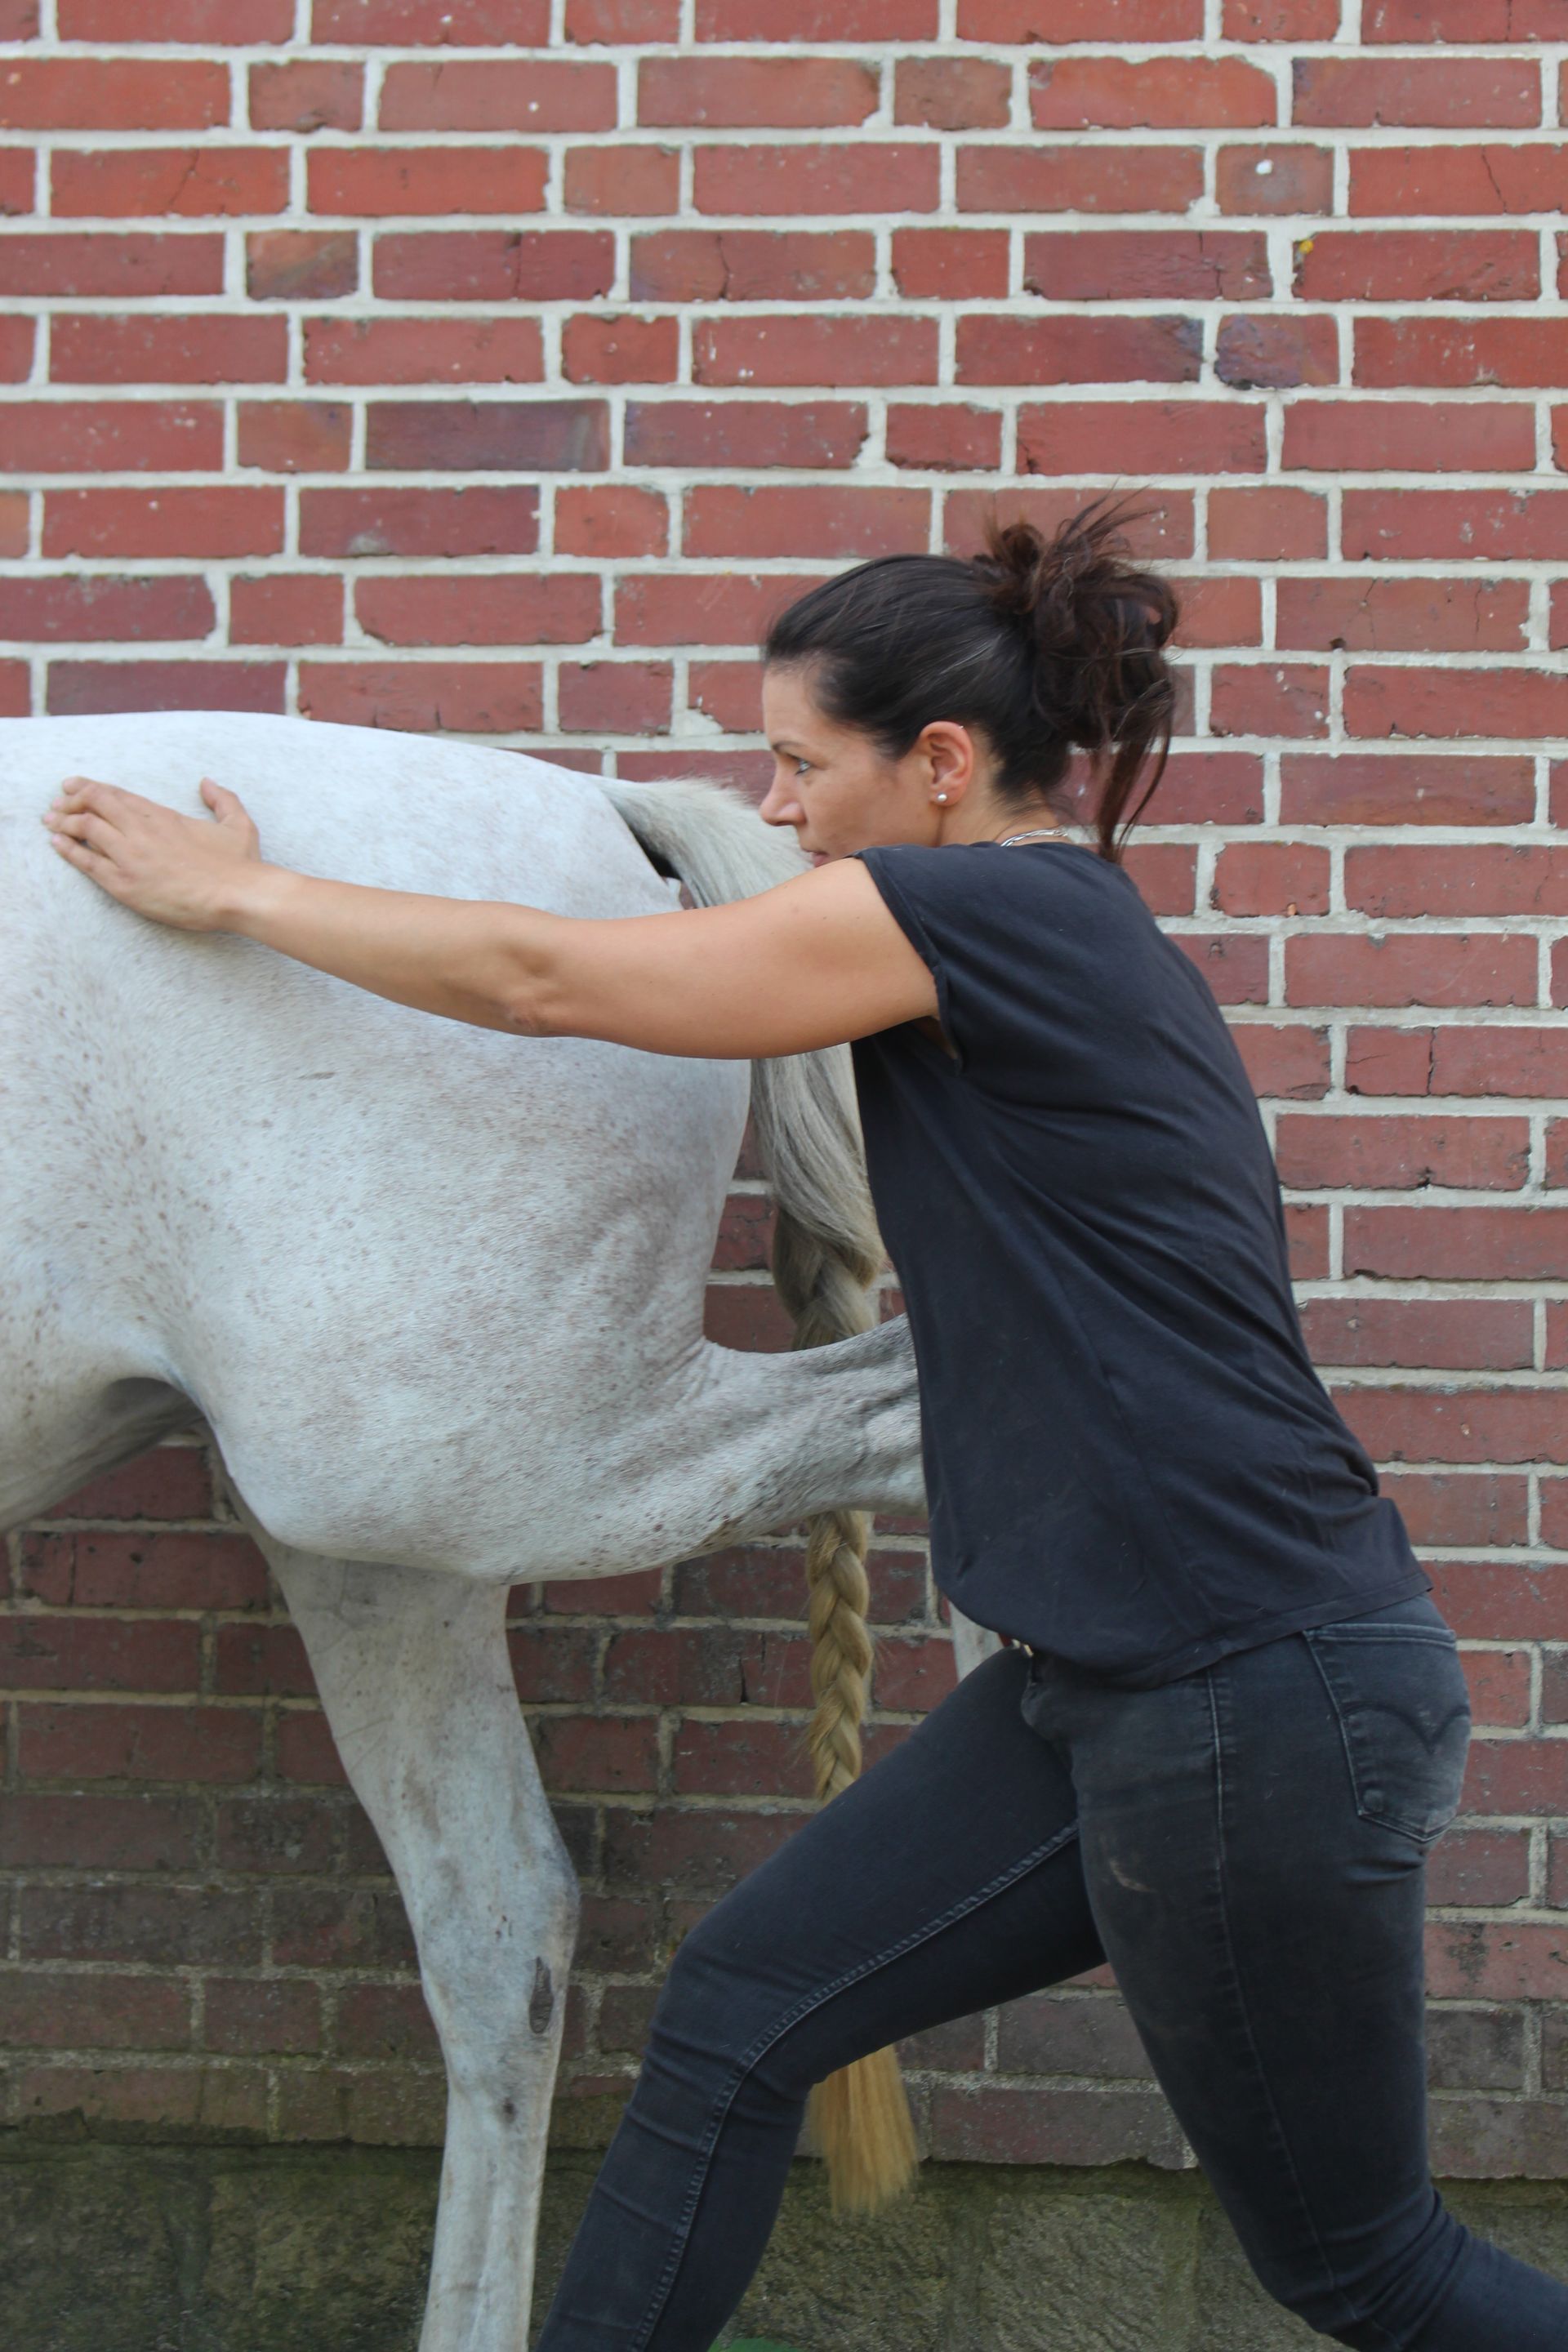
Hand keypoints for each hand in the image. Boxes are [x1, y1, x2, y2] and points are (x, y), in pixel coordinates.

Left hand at [43, 774, 264, 931]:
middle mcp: (142, 830)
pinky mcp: (125, 884)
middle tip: (58, 802)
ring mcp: (131, 856)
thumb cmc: (240, 864)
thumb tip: (207, 782)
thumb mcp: (238, 824)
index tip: (73, 785)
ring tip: (51, 821)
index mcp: (163, 816)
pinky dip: (68, 849)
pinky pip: (87, 861)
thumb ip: (222, 799)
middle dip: (71, 799)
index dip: (90, 788)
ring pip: (85, 827)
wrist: (239, 895)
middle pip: (94, 803)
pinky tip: (57, 843)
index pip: (117, 795)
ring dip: (64, 821)